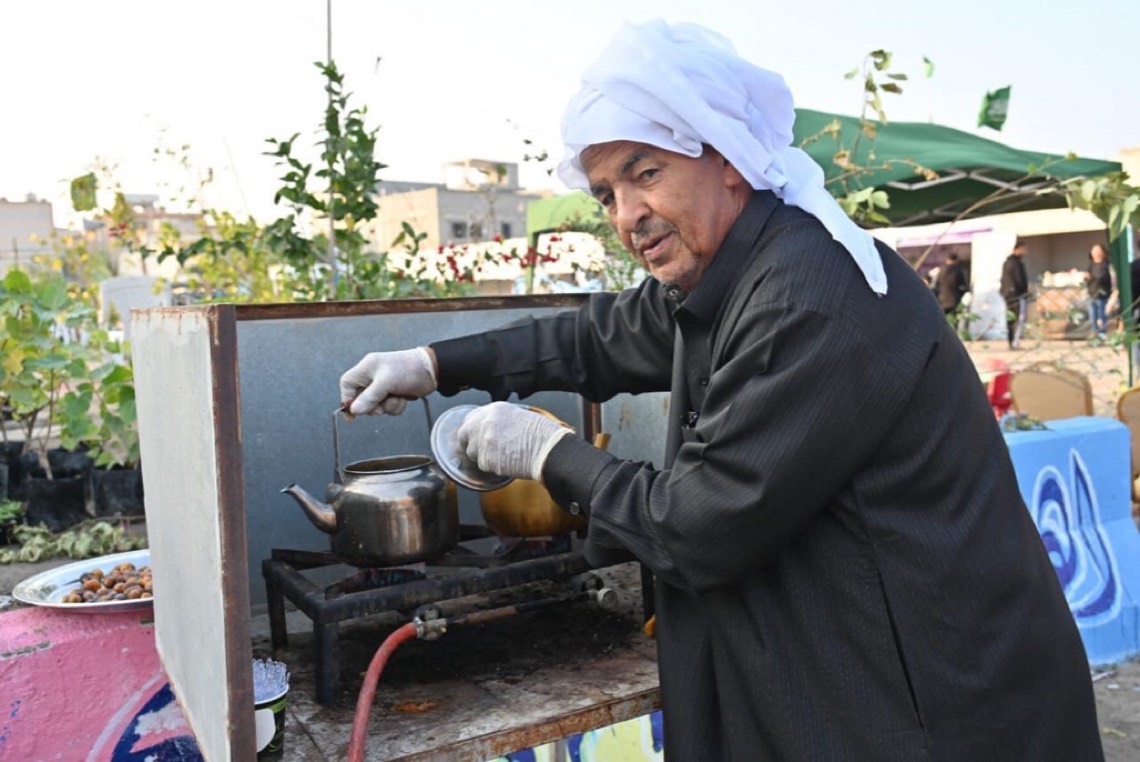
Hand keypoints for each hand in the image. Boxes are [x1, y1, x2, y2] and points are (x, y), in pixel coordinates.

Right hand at [339, 347, 436, 415]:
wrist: (432, 370)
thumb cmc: (409, 369)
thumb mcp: (387, 382)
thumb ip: (370, 397)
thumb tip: (354, 410)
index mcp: (366, 369)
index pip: (347, 385)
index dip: (348, 399)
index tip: (352, 414)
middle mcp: (372, 377)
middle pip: (361, 399)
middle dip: (373, 405)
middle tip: (383, 401)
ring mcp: (383, 386)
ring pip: (376, 406)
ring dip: (388, 406)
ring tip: (398, 396)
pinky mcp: (394, 394)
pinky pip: (388, 407)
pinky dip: (396, 406)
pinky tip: (404, 397)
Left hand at [457, 402, 572, 481]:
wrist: (549, 449)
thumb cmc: (542, 434)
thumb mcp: (519, 416)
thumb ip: (498, 420)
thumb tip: (489, 429)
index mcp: (494, 409)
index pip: (470, 418)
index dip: (472, 429)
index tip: (473, 436)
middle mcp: (485, 422)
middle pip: (464, 434)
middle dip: (469, 443)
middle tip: (480, 450)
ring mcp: (484, 441)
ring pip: (472, 452)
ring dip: (482, 456)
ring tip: (502, 456)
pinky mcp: (487, 458)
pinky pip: (482, 465)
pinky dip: (492, 467)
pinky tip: (506, 462)